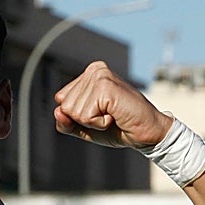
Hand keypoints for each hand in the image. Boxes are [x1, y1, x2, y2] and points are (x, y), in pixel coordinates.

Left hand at [53, 60, 172, 148]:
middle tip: (108, 115)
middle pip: (65, 106)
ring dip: (92, 122)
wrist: (146, 133)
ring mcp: (100, 76)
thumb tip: (57, 111)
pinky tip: (115, 116)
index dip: (77, 116)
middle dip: (84, 119)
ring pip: (73, 112)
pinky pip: (84, 116)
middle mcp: (94, 70)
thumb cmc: (118, 127)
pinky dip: (98, 124)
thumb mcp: (84, 127)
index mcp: (88, 74)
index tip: (100, 113)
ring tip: (112, 115)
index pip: (61, 100)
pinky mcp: (106, 87)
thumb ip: (65, 122)